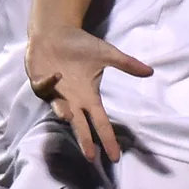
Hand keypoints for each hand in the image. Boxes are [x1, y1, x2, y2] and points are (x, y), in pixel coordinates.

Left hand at [25, 26, 153, 162]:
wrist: (56, 32)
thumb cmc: (80, 45)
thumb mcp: (107, 54)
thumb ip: (127, 64)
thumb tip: (150, 72)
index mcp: (89, 97)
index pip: (100, 122)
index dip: (107, 139)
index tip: (115, 156)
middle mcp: (72, 100)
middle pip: (80, 125)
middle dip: (84, 140)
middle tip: (90, 156)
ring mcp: (54, 93)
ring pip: (58, 108)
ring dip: (63, 112)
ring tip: (69, 116)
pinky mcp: (39, 81)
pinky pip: (43, 87)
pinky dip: (48, 83)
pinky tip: (57, 76)